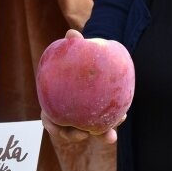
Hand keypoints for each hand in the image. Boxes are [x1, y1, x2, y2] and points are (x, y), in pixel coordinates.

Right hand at [39, 25, 117, 144]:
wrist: (94, 63)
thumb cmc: (80, 57)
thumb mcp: (76, 51)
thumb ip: (73, 45)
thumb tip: (71, 34)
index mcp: (54, 103)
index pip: (49, 119)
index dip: (53, 125)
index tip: (55, 121)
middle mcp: (68, 114)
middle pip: (67, 131)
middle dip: (74, 136)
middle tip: (84, 134)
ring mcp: (83, 117)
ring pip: (89, 131)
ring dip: (99, 135)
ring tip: (110, 136)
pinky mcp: (98, 117)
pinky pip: (104, 123)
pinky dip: (112, 122)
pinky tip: (122, 115)